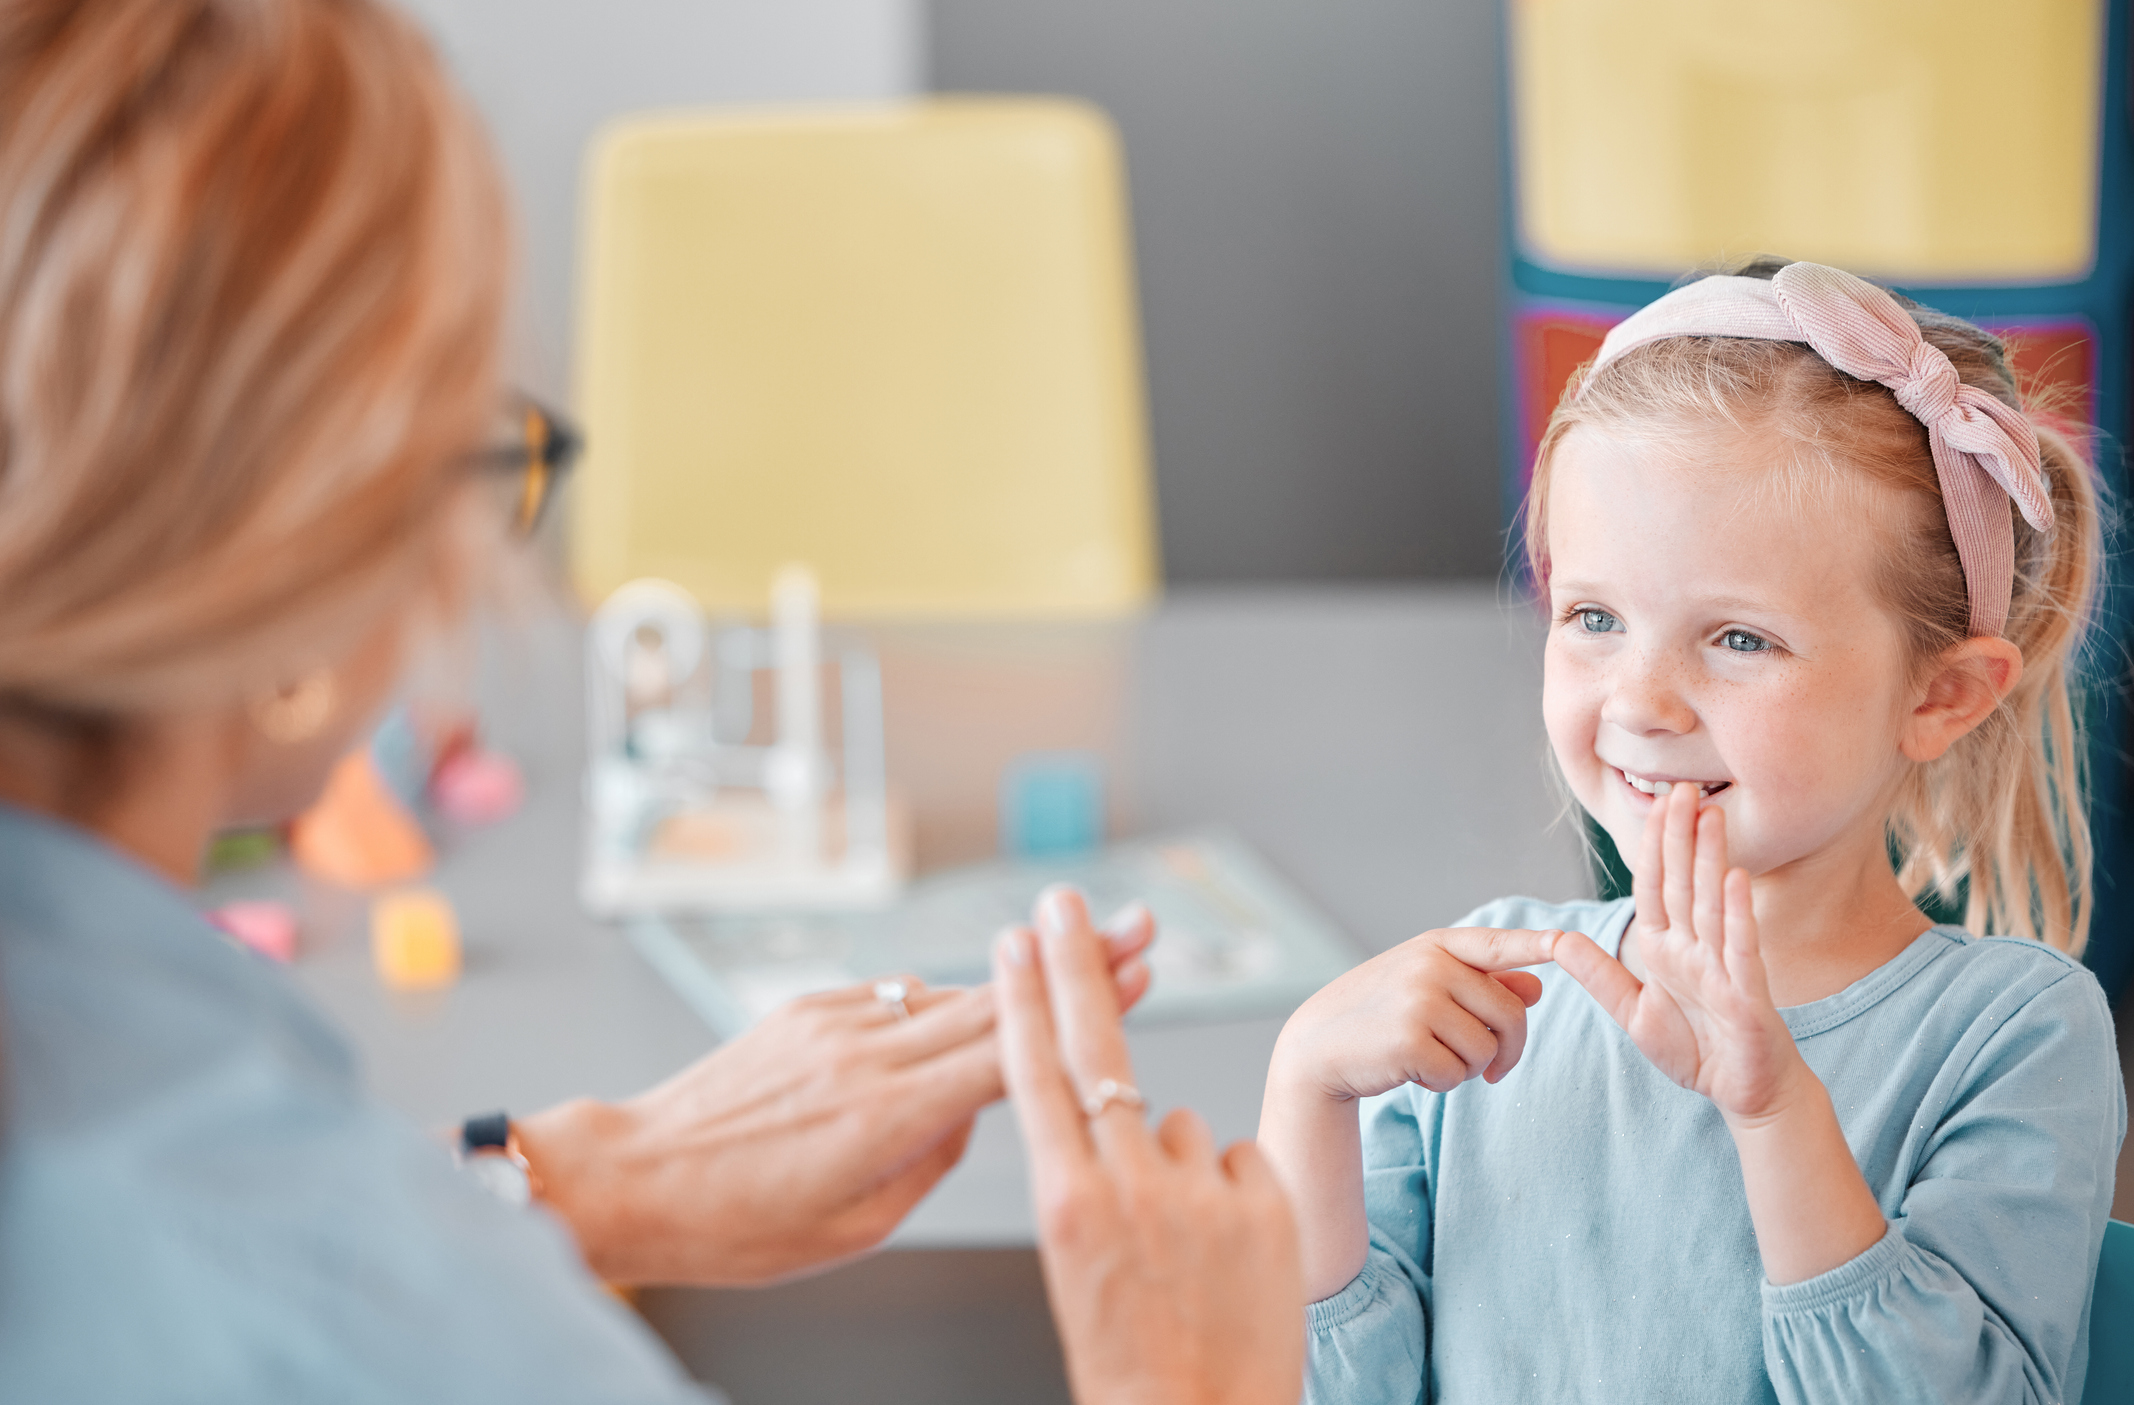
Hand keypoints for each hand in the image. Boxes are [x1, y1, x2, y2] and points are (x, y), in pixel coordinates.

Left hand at [519, 904, 1158, 1285]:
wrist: (634, 1177)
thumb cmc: (737, 1226)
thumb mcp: (857, 1226)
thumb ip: (930, 1161)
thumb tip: (970, 1111)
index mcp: (887, 1116)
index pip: (1011, 1051)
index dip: (1083, 1010)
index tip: (1141, 973)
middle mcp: (866, 1051)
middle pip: (997, 1000)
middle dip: (1076, 962)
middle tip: (1142, 927)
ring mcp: (834, 1020)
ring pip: (948, 993)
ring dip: (1016, 978)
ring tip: (1077, 957)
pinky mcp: (806, 1007)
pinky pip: (894, 1000)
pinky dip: (937, 1004)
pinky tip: (963, 1011)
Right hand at [996, 887, 1301, 1404]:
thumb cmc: (1130, 1356)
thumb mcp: (1078, 1264)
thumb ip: (1092, 1181)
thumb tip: (1124, 1115)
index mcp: (1064, 1204)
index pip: (1034, 1076)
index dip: (1022, 1000)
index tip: (1013, 941)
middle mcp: (1126, 1186)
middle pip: (1095, 1046)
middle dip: (1073, 965)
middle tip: (1064, 902)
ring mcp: (1198, 1191)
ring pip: (1184, 1127)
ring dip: (1184, 1168)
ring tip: (1189, 1251)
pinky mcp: (1263, 1202)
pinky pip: (1239, 1162)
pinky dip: (1235, 1195)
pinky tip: (1230, 1255)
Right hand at [1270, 925, 1562, 1104]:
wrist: (1318, 1047)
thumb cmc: (1378, 1015)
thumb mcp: (1426, 988)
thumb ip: (1483, 984)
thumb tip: (1537, 985)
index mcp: (1438, 945)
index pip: (1499, 943)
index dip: (1539, 943)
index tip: (1570, 942)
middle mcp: (1431, 965)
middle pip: (1511, 1014)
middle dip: (1507, 1049)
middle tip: (1491, 1069)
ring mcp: (1419, 999)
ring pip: (1487, 1049)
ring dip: (1468, 1069)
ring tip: (1430, 1059)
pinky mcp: (1410, 1039)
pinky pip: (1458, 1074)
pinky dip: (1442, 1083)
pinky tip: (1413, 1072)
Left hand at [1552, 781, 1802, 1123]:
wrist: (1744, 1094)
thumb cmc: (1696, 1052)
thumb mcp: (1633, 1012)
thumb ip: (1600, 975)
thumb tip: (1559, 941)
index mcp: (1667, 950)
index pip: (1655, 889)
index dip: (1652, 848)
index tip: (1654, 803)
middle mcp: (1696, 950)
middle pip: (1684, 883)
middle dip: (1682, 836)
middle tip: (1683, 786)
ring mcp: (1725, 968)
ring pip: (1712, 903)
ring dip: (1710, 858)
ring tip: (1709, 814)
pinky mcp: (1748, 993)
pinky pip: (1740, 946)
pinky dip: (1736, 912)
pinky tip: (1732, 877)